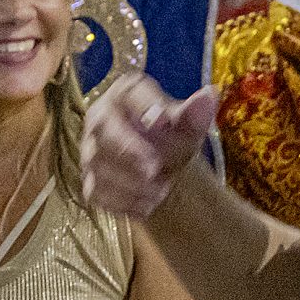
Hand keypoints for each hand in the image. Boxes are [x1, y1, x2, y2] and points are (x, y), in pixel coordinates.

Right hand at [83, 74, 217, 219]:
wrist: (162, 170)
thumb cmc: (172, 138)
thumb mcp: (189, 126)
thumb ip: (195, 113)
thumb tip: (209, 95)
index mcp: (126, 95)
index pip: (129, 94)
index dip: (144, 107)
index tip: (163, 122)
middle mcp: (101, 119)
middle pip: (103, 130)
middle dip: (127, 150)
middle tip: (154, 168)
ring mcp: (91, 152)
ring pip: (99, 165)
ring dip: (131, 182)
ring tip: (162, 191)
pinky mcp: (90, 181)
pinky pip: (97, 192)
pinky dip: (123, 202)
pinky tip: (147, 205)